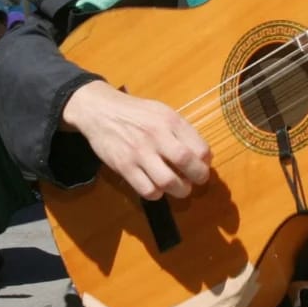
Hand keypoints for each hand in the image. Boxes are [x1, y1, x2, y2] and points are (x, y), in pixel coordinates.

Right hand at [62, 80, 211, 199]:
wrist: (101, 112)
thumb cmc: (136, 113)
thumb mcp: (162, 112)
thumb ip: (181, 131)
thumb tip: (203, 155)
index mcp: (170, 121)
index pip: (200, 147)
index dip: (206, 161)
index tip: (204, 164)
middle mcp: (157, 136)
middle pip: (187, 163)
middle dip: (199, 177)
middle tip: (198, 180)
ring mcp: (139, 153)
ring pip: (168, 181)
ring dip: (180, 190)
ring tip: (180, 188)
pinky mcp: (124, 167)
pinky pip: (147, 190)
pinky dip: (157, 194)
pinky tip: (157, 188)